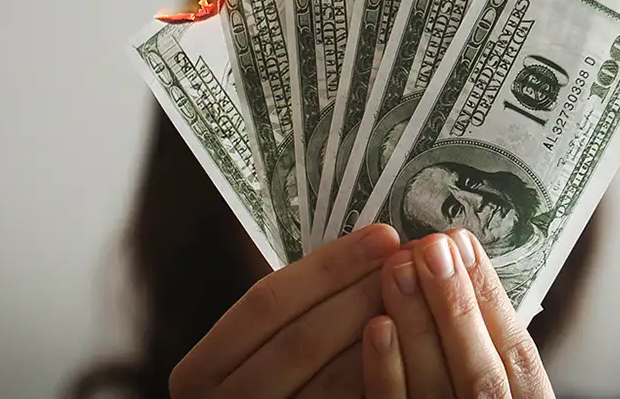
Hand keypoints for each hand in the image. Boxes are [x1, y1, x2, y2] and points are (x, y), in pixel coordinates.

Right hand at [169, 223, 400, 397]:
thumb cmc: (257, 388)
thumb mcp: (249, 351)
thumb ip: (287, 314)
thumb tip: (363, 252)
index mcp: (201, 370)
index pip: (268, 301)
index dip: (329, 266)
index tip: (382, 237)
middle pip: (302, 339)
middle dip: (362, 294)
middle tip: (412, 262)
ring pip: (330, 381)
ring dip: (381, 335)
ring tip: (418, 297)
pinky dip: (380, 377)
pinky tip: (410, 348)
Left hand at [362, 229, 553, 398]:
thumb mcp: (495, 388)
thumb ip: (482, 350)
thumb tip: (456, 274)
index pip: (517, 356)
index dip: (491, 297)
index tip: (464, 244)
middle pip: (479, 371)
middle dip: (456, 303)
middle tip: (432, 246)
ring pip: (435, 389)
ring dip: (418, 324)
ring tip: (399, 266)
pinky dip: (386, 372)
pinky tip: (376, 326)